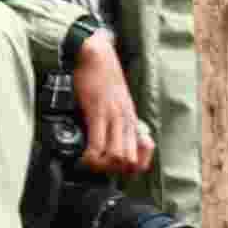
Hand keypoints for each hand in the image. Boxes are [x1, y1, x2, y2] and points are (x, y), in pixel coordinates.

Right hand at [69, 27, 152, 174]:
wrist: (95, 55)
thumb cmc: (102, 78)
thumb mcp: (117, 102)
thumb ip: (117, 120)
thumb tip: (111, 137)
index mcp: (133, 121)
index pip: (143, 157)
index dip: (130, 169)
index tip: (114, 167)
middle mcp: (128, 122)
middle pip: (131, 162)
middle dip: (114, 171)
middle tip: (99, 167)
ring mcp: (114, 118)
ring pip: (119, 156)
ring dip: (102, 166)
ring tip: (90, 163)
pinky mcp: (98, 112)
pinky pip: (98, 143)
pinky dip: (91, 156)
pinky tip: (84, 157)